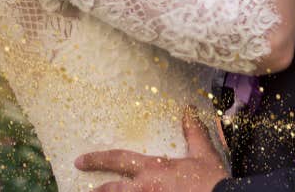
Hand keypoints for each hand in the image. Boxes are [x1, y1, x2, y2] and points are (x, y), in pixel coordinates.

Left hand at [74, 109, 228, 191]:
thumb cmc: (213, 181)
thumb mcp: (204, 154)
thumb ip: (193, 133)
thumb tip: (188, 110)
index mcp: (153, 170)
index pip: (118, 160)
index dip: (97, 159)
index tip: (81, 161)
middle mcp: (145, 189)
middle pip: (111, 190)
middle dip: (98, 190)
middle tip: (87, 190)